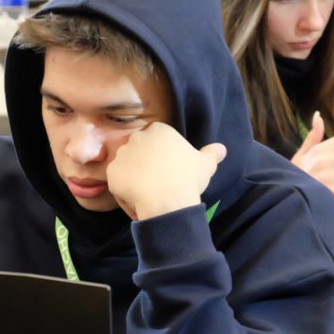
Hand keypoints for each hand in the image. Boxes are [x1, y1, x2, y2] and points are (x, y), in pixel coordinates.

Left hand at [106, 122, 225, 219]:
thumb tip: (222, 149)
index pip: (156, 144)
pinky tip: (140, 203)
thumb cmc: (188, 179)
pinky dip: (126, 194)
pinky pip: (118, 184)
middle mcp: (137, 137)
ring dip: (135, 182)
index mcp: (159, 130)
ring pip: (128, 170)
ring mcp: (122, 154)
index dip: (162, 161)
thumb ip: (211, 154)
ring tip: (150, 196)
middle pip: (140, 155)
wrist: (167, 201)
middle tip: (159, 186)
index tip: (170, 175)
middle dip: (146, 169)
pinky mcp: (111, 172)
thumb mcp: (205, 165)